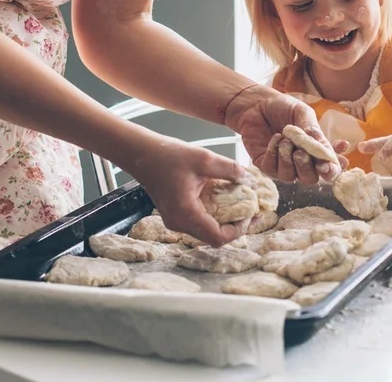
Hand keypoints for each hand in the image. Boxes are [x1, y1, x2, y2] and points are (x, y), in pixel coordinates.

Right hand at [124, 133, 248, 245]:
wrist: (141, 153)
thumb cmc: (167, 155)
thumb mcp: (204, 158)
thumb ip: (229, 169)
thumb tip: (249, 179)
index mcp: (186, 214)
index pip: (218, 238)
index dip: (238, 230)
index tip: (250, 214)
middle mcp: (179, 223)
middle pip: (213, 237)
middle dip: (234, 226)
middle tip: (250, 209)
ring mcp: (175, 220)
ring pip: (206, 230)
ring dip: (224, 220)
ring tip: (240, 203)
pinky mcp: (175, 214)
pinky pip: (199, 221)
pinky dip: (214, 214)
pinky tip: (223, 198)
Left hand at [223, 85, 344, 183]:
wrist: (258, 103)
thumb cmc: (284, 108)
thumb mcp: (302, 113)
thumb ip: (313, 130)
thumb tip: (324, 146)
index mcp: (316, 151)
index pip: (329, 168)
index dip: (331, 170)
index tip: (327, 164)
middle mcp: (301, 162)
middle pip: (310, 179)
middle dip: (306, 168)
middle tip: (301, 152)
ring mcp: (283, 166)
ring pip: (290, 177)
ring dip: (288, 159)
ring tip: (285, 140)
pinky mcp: (265, 165)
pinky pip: (271, 169)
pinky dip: (274, 153)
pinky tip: (275, 138)